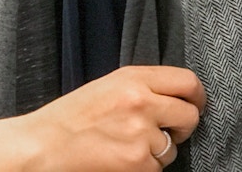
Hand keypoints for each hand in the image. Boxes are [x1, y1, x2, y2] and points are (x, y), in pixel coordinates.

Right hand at [22, 66, 204, 170]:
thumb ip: (142, 86)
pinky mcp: (139, 162)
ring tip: (127, 145)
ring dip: (158, 151)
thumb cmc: (72, 117)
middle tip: (167, 130)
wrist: (44, 145)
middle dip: (183, 126)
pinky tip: (121, 159)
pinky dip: (144, 167)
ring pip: (173, 147)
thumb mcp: (108, 86)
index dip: (196, 96)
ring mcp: (141, 133)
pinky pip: (157, 168)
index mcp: (133, 78)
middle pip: (190, 115)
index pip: (187, 81)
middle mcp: (141, 101)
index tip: (194, 104)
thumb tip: (176, 96)